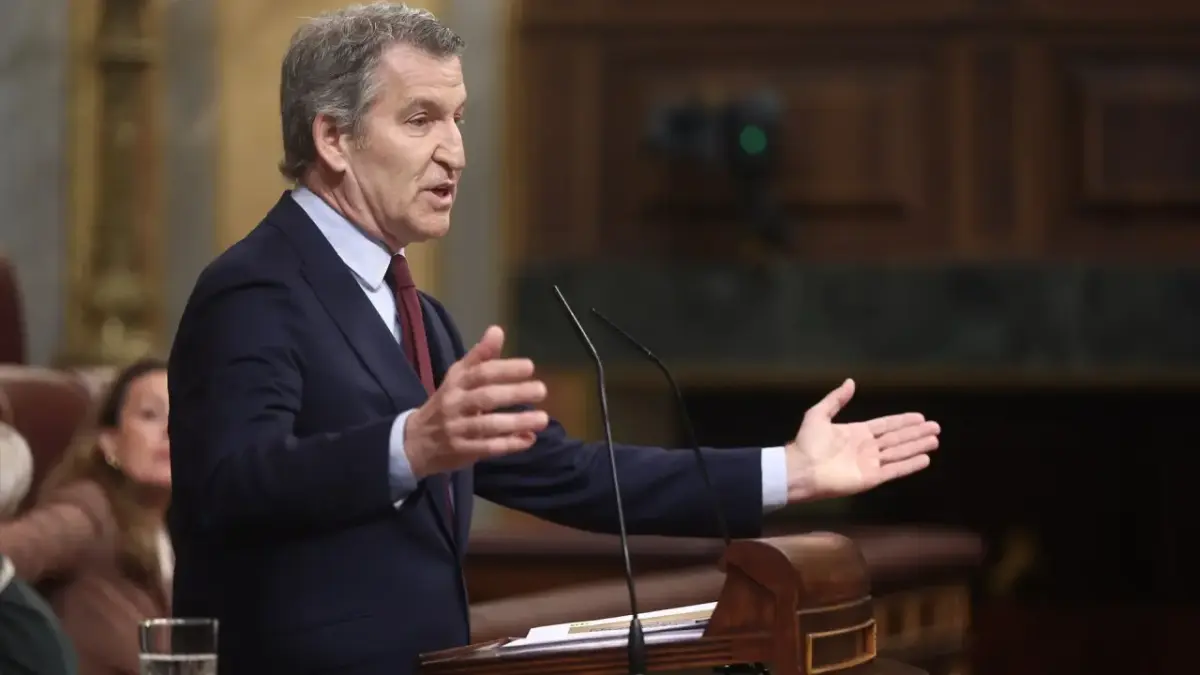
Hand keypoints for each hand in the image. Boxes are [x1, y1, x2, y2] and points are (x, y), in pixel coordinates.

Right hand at [403, 326, 549, 477]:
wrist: (416, 440)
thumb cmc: (447, 403)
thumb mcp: (458, 377)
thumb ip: (481, 357)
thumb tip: (497, 330)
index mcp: (456, 382)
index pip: (480, 372)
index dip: (504, 369)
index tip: (529, 367)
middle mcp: (455, 403)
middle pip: (485, 397)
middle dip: (514, 393)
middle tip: (541, 390)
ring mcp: (456, 428)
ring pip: (487, 425)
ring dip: (516, 422)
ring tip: (543, 419)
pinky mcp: (460, 450)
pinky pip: (486, 447)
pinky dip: (508, 444)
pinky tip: (528, 439)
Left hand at [785, 378, 938, 501]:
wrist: (801, 469)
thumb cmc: (807, 443)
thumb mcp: (818, 414)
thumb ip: (836, 399)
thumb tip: (850, 381)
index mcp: (856, 433)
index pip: (886, 426)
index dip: (903, 421)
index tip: (920, 417)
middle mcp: (867, 448)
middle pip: (897, 438)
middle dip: (916, 433)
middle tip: (936, 427)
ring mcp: (870, 463)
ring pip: (899, 452)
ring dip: (917, 446)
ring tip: (935, 440)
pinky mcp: (871, 478)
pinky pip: (894, 470)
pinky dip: (910, 464)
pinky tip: (925, 458)